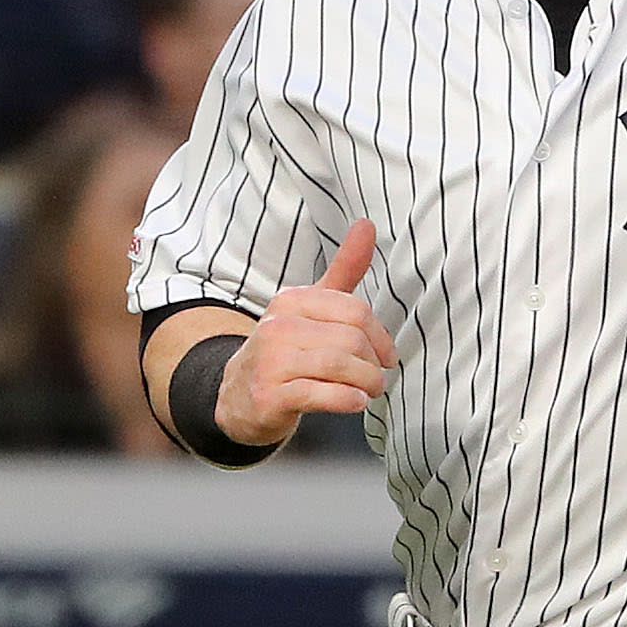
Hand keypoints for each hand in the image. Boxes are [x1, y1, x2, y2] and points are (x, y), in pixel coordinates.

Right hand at [215, 219, 396, 448]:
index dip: (380, 337)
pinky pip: (319, 395)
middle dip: (374, 363)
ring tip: (370, 391)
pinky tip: (356, 402)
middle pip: (350, 340)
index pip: (354, 311)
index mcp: (291, 301)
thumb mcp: (312, 307)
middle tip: (377, 378)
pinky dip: (346, 400)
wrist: (239, 396)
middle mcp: (277, 327)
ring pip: (339, 366)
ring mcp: (270, 362)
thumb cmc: (286, 350)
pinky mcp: (268, 396)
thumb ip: (343, 270)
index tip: (386, 356)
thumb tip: (368, 224)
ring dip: (366, 383)